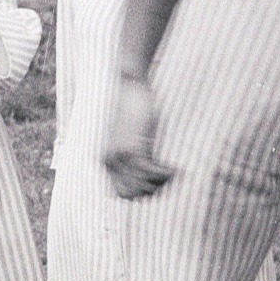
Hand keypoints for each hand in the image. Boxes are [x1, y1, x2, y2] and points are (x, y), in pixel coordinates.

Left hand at [103, 75, 174, 198]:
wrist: (129, 85)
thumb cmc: (129, 106)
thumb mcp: (124, 135)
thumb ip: (127, 154)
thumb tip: (141, 171)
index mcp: (104, 160)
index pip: (121, 194)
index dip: (140, 193)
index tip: (155, 184)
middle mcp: (109, 162)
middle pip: (132, 196)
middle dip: (152, 192)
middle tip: (166, 179)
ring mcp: (121, 157)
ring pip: (145, 187)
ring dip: (163, 184)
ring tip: (173, 173)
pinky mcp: (136, 148)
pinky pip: (154, 173)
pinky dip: (167, 174)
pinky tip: (175, 169)